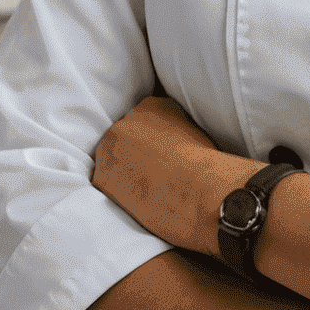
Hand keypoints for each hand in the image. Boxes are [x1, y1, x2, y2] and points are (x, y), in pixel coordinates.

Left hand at [92, 96, 250, 251]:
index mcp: (151, 106)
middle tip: (150, 175)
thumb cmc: (207, 167)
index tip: (159, 156)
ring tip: (145, 192)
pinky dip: (118, 195)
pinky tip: (137, 203)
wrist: (200, 191)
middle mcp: (125, 122)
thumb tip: (173, 145)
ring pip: (111, 162)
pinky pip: (106, 186)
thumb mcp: (197, 133)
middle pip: (122, 139)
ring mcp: (110, 149)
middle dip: (132, 156)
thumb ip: (176, 131)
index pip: (143, 121)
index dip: (150, 142)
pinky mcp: (102, 178)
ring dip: (122, 175)